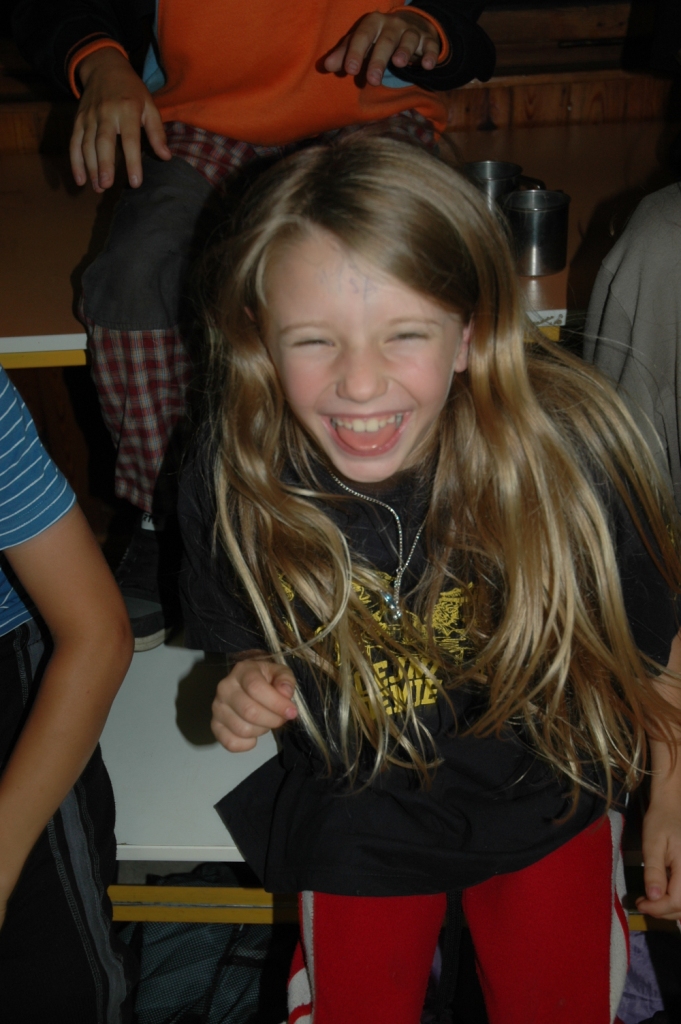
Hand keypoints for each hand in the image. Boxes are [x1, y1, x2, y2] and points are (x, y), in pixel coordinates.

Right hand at [70, 46, 170, 191]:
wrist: (104, 67)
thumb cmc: (131, 91)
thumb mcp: (149, 105)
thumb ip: (157, 132)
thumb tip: (166, 157)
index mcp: (127, 110)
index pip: (130, 139)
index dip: (132, 161)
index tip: (135, 182)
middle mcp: (106, 113)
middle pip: (103, 142)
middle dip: (103, 164)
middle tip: (107, 185)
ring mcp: (89, 117)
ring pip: (87, 144)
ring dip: (90, 168)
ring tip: (99, 188)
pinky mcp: (78, 120)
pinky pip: (74, 143)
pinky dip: (75, 162)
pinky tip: (81, 180)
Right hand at [211, 658, 297, 751]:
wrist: (248, 685)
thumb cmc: (266, 679)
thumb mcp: (280, 673)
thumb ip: (286, 680)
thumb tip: (285, 693)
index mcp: (242, 671)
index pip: (255, 688)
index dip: (276, 703)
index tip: (291, 712)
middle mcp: (225, 688)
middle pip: (249, 711)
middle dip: (272, 719)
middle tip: (281, 718)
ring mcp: (217, 708)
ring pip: (242, 729)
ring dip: (262, 730)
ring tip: (266, 722)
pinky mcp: (215, 725)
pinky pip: (231, 743)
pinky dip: (247, 744)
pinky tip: (254, 735)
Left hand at [324, 10, 440, 86]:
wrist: (410, 26)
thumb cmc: (379, 38)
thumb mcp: (362, 43)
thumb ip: (345, 54)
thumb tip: (326, 67)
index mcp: (373, 24)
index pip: (362, 36)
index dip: (356, 51)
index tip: (350, 70)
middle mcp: (393, 25)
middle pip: (385, 40)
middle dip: (379, 59)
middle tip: (373, 81)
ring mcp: (411, 31)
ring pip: (408, 40)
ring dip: (405, 51)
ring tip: (398, 64)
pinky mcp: (427, 40)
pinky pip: (430, 46)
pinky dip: (430, 55)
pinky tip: (427, 66)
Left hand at [635, 798, 680, 919]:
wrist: (673, 806)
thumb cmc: (660, 821)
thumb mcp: (652, 844)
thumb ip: (654, 871)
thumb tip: (653, 897)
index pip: (677, 901)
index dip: (658, 908)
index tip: (640, 903)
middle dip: (663, 910)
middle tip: (642, 902)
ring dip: (671, 908)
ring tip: (650, 900)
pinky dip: (677, 900)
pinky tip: (663, 894)